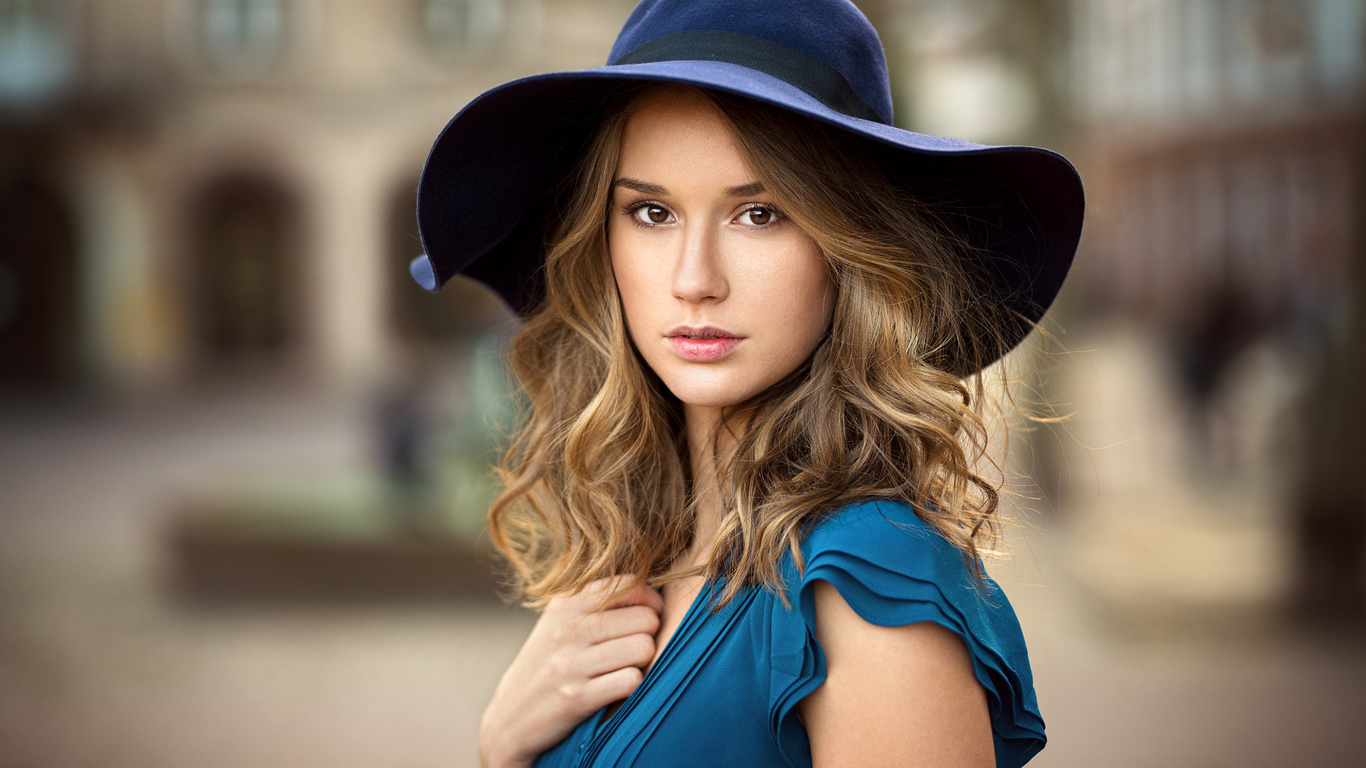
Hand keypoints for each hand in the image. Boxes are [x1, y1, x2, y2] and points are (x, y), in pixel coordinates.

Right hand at [480, 577, 663, 767]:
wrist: (510, 720)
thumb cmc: (548, 667)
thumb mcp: (560, 624)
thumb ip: (598, 603)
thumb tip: (653, 591)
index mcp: (566, 604)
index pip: (632, 586)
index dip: (651, 604)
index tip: (647, 620)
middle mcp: (567, 628)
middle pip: (645, 619)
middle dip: (649, 636)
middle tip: (635, 652)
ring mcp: (570, 663)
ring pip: (643, 648)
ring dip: (644, 663)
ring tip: (627, 669)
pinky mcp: (576, 697)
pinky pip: (632, 680)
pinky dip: (634, 687)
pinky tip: (619, 690)